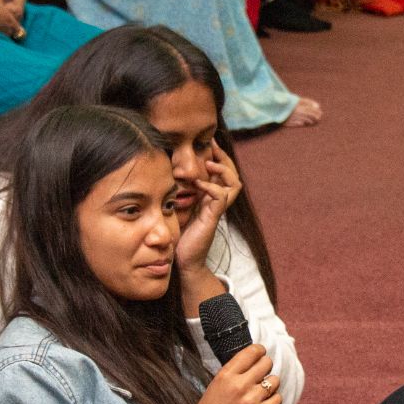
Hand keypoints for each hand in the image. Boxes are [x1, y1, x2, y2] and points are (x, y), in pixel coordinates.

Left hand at [174, 144, 241, 273]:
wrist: (183, 260)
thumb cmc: (179, 235)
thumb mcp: (178, 208)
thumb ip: (179, 192)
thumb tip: (168, 174)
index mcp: (211, 198)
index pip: (223, 173)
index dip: (219, 157)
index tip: (208, 143)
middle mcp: (217, 203)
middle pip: (234, 175)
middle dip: (225, 158)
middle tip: (212, 145)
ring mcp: (217, 210)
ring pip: (234, 184)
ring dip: (223, 170)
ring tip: (209, 162)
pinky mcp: (213, 218)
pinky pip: (220, 197)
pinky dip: (211, 186)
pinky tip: (198, 184)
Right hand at [187, 344, 279, 403]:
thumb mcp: (214, 385)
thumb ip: (232, 373)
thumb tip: (249, 360)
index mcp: (226, 375)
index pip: (252, 352)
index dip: (259, 350)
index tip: (260, 353)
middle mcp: (240, 385)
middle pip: (266, 363)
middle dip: (265, 365)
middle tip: (262, 372)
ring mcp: (252, 400)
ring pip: (275, 380)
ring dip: (271, 383)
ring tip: (263, 389)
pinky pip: (278, 398)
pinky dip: (274, 398)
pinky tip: (266, 401)